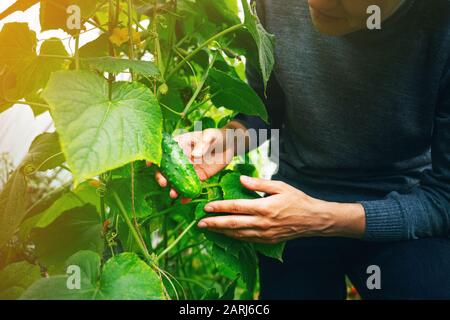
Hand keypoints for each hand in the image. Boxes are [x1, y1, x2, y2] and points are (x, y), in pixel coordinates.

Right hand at [149, 127, 235, 199]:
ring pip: (177, 180)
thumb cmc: (218, 136)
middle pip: (167, 168)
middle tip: (163, 183)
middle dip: (162, 176)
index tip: (150, 164)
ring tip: (173, 194)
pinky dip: (187, 194)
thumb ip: (203, 144)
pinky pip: (190, 186)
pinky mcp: (198, 177)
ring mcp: (189, 169)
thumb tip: (194, 155)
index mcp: (181, 144)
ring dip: (173, 188)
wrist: (230, 145)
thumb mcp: (210, 136)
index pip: (164, 150)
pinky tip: (185, 200)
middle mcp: (181, 158)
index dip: (156, 157)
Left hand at [197, 176, 365, 242]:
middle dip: (214, 223)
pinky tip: (226, 234)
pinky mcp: (267, 240)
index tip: (206, 207)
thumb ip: (259, 184)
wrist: (313, 220)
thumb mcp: (279, 186)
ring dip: (221, 232)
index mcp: (263, 207)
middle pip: (232, 224)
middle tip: (200, 223)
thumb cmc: (297, 199)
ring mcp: (264, 234)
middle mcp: (261, 223)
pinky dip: (234, 237)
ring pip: (237, 234)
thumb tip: (240, 180)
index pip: (235, 208)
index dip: (219, 207)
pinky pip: (247, 239)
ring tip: (208, 229)